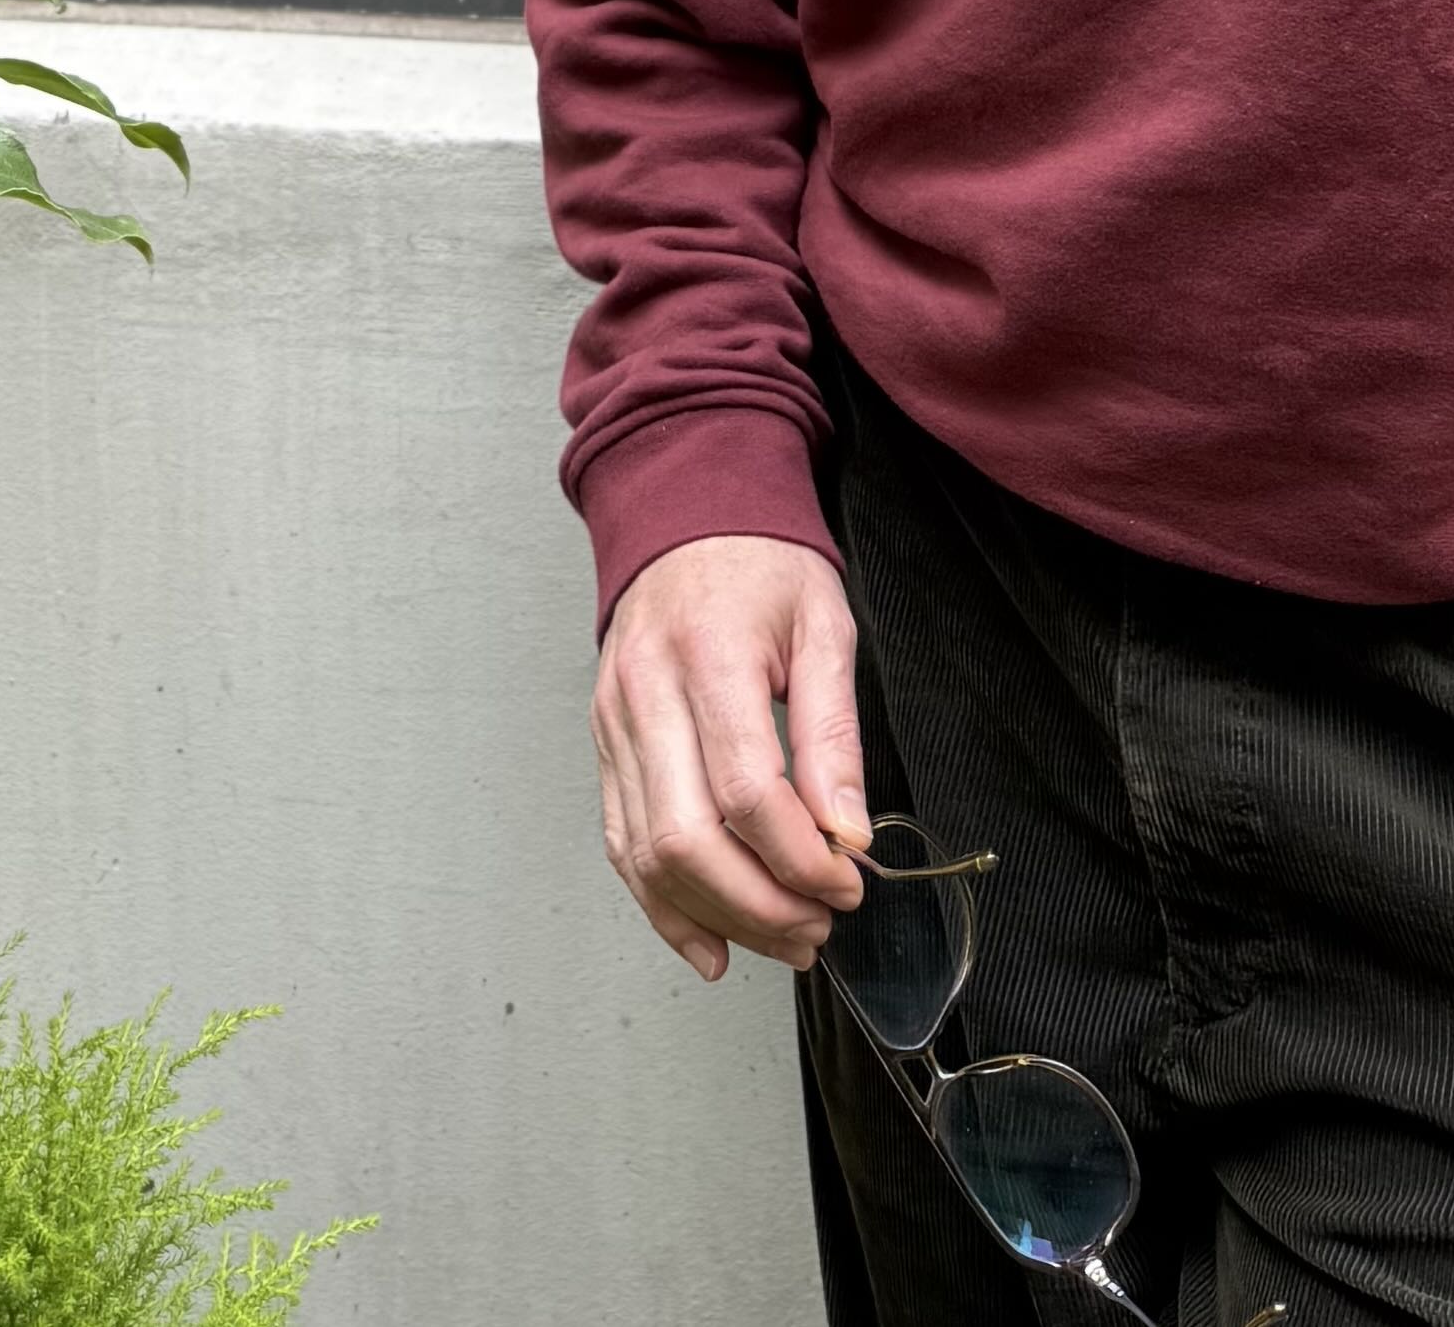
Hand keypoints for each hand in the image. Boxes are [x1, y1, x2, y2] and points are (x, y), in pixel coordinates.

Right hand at [592, 535, 868, 981]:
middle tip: (819, 925)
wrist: (682, 513)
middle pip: (687, 839)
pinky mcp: (604, 746)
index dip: (800, 856)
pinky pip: (622, 844)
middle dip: (760, 905)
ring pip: (648, 856)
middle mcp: (646, 693)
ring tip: (785, 938)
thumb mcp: (822, 625)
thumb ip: (832, 733)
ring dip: (720, 917)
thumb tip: (846, 833)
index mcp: (707, 654)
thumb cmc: (758, 564)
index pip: (747, 790)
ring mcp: (614, 723)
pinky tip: (711, 941)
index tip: (848, 881)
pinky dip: (663, 907)